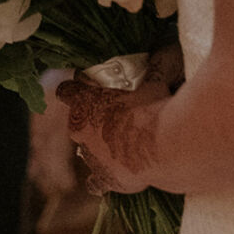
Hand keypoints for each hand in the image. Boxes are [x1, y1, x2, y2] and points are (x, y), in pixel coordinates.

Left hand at [59, 75, 167, 194]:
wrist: (165, 144)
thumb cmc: (156, 104)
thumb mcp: (156, 75)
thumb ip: (154, 64)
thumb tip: (164, 50)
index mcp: (82, 98)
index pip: (68, 89)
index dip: (79, 88)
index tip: (92, 86)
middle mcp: (78, 127)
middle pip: (76, 119)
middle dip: (92, 116)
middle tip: (118, 114)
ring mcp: (90, 154)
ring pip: (85, 149)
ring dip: (99, 145)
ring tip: (121, 143)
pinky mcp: (105, 178)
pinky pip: (96, 183)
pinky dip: (103, 180)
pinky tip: (113, 176)